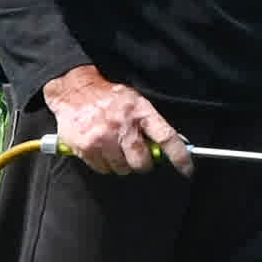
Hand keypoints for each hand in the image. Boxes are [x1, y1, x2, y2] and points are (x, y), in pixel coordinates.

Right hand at [45, 66, 188, 175]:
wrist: (74, 91)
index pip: (166, 138)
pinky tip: (100, 149)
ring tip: (113, 148)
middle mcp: (123, 126)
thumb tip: (168, 144)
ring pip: (122, 169)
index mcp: (140, 111)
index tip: (187, 169)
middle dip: (142, 164)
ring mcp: (104, 138)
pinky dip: (103, 163)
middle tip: (136, 157)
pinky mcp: (87, 148)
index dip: (180, 157)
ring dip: (120, 163)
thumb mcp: (134, 101)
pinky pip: (102, 169)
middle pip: (142, 162)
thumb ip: (149, 123)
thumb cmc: (107, 97)